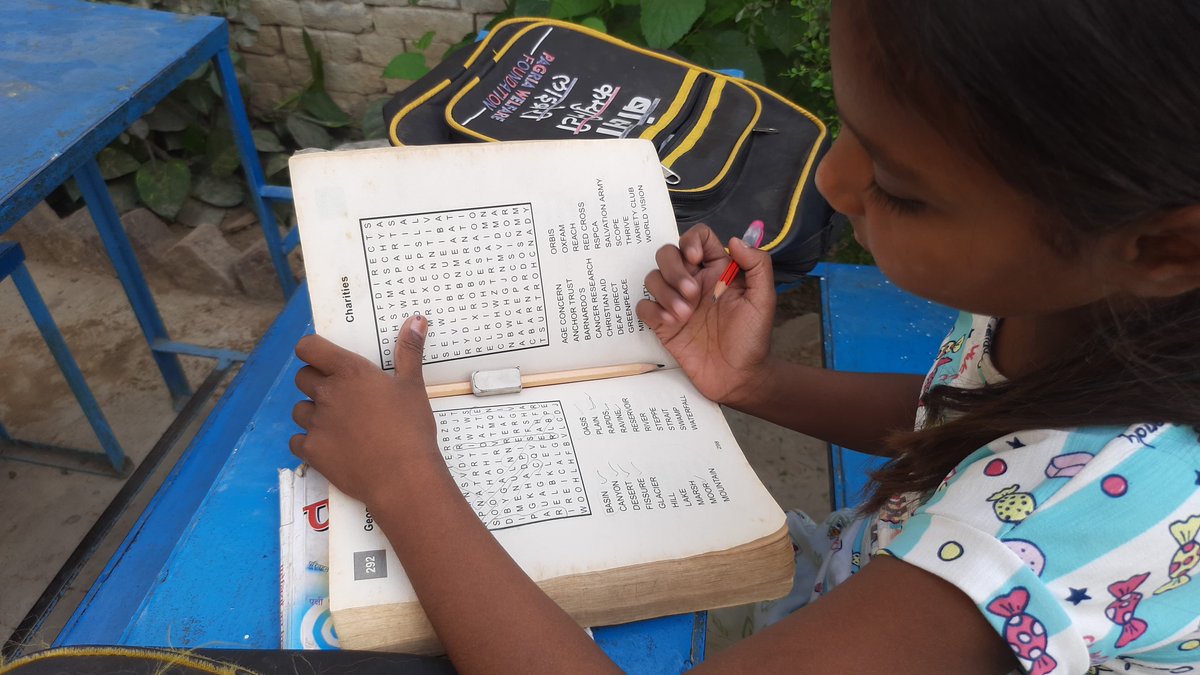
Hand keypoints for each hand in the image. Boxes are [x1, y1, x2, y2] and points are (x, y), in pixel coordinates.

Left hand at [290, 315, 441, 506]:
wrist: (403, 477)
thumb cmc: (411, 428)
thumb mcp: (413, 385)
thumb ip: (409, 351)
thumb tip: (417, 319)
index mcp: (349, 372)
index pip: (309, 347)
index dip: (312, 350)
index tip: (323, 358)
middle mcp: (327, 394)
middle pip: (301, 377)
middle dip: (315, 382)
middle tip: (340, 395)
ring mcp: (315, 424)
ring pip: (299, 410)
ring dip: (313, 413)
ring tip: (338, 424)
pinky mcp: (311, 451)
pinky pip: (297, 441)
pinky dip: (309, 443)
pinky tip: (330, 447)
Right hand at [636, 224, 775, 405]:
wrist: (738, 377)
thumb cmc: (752, 338)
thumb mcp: (764, 299)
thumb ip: (757, 265)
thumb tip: (736, 240)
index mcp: (718, 270)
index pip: (698, 238)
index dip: (691, 240)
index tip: (695, 258)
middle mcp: (694, 281)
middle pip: (668, 253)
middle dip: (674, 269)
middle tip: (692, 294)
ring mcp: (676, 302)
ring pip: (653, 277)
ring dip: (665, 292)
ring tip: (684, 316)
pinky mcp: (663, 324)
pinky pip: (643, 306)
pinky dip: (652, 310)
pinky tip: (670, 323)